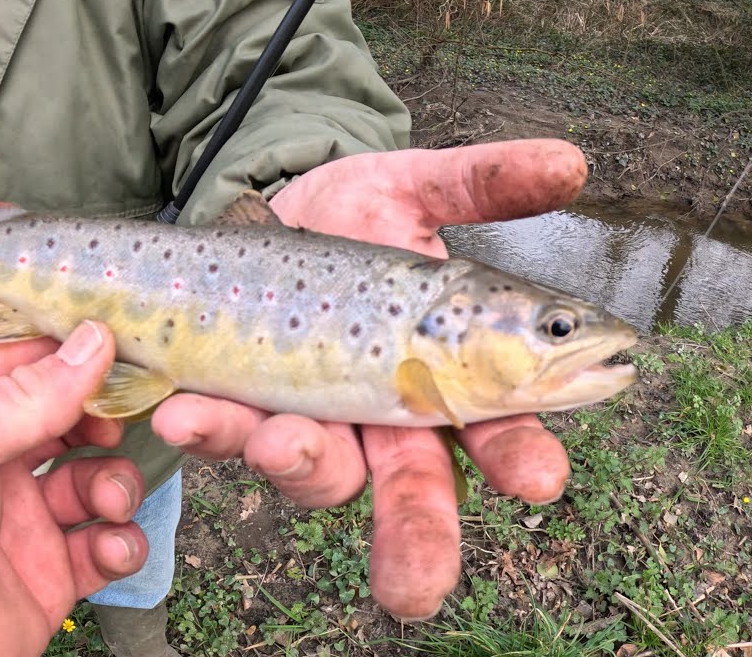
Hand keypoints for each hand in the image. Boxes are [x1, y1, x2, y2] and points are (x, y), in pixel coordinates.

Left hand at [0, 321, 145, 656]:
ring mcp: (18, 525)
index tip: (116, 346)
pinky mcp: (43, 582)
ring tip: (109, 501)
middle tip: (116, 427)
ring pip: (94, 484)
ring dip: (116, 482)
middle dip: (101, 419)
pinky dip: (121, 544)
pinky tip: (110, 547)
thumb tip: (93, 340)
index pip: (20, 365)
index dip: (67, 353)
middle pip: (66, 422)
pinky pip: (102, 550)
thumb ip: (23, 395)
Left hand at [151, 138, 585, 619]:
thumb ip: (483, 182)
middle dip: (415, 541)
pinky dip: (211, 426)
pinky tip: (181, 410)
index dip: (521, 456)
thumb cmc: (353, 210)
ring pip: (316, 470)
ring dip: (297, 463)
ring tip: (278, 440)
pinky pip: (228, 430)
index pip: (498, 429)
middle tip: (414, 589)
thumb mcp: (413, 186)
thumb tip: (570, 162)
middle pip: (410, 493)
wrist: (259, 207)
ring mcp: (309, 417)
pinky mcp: (237, 405)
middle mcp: (383, 415)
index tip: (539, 479)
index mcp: (446, 375)